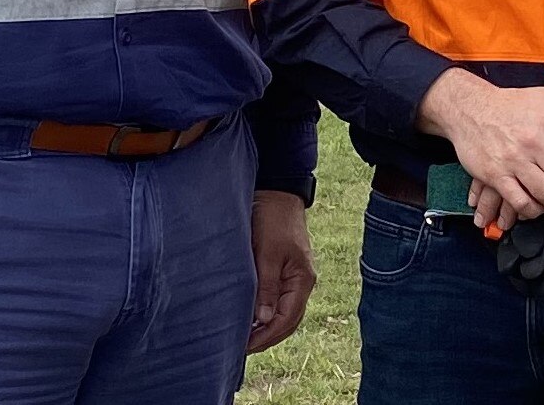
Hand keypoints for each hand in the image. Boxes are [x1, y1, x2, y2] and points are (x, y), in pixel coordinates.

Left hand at [245, 189, 315, 352]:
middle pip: (288, 322)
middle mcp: (302, 283)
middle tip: (242, 348)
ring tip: (244, 337)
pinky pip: (280, 301)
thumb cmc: (272, 220)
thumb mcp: (267, 253)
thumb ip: (266, 287)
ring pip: (285, 313)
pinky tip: (251, 317)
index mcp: (302, 280)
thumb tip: (264, 319)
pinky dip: (267, 314)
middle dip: (267, 337)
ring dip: (267, 328)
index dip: (266, 336)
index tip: (244, 346)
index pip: (287, 320)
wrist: (278, 194)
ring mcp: (295, 278)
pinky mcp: (286, 272)